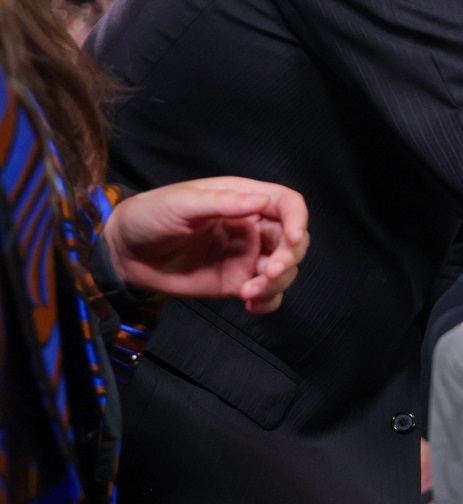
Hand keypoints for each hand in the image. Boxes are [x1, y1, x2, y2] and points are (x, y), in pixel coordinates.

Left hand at [102, 177, 308, 314]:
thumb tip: (262, 201)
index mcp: (243, 199)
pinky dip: (269, 301)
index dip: (298, 219)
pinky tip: (252, 304)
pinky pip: (267, 293)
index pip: (287, 204)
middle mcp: (252, 227)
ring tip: (249, 292)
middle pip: (294, 239)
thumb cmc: (150, 216)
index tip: (293, 240)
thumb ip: (222, 202)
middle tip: (270, 272)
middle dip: (289, 257)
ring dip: (278, 282)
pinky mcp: (236, 282)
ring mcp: (246, 256)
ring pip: (285, 269)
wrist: (124, 253)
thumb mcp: (182, 203)